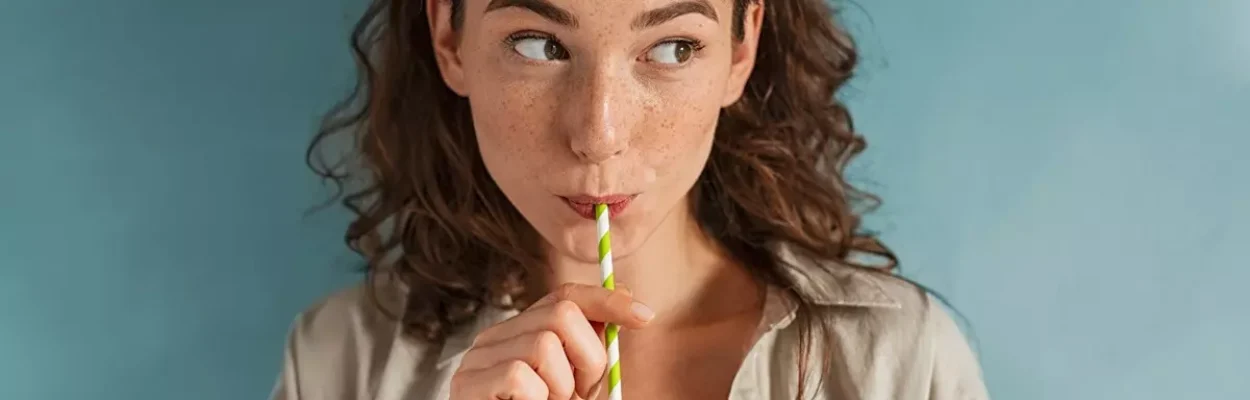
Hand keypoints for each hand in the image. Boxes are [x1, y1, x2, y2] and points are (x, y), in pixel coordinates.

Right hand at [450, 283, 654, 399]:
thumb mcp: (573, 383)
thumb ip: (590, 350)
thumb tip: (633, 304)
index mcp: (519, 332)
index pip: (565, 297)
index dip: (607, 301)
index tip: (645, 317)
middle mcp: (494, 337)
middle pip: (561, 315)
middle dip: (588, 358)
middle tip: (579, 393)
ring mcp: (477, 359)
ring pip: (544, 346)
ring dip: (561, 387)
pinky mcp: (468, 383)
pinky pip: (521, 377)